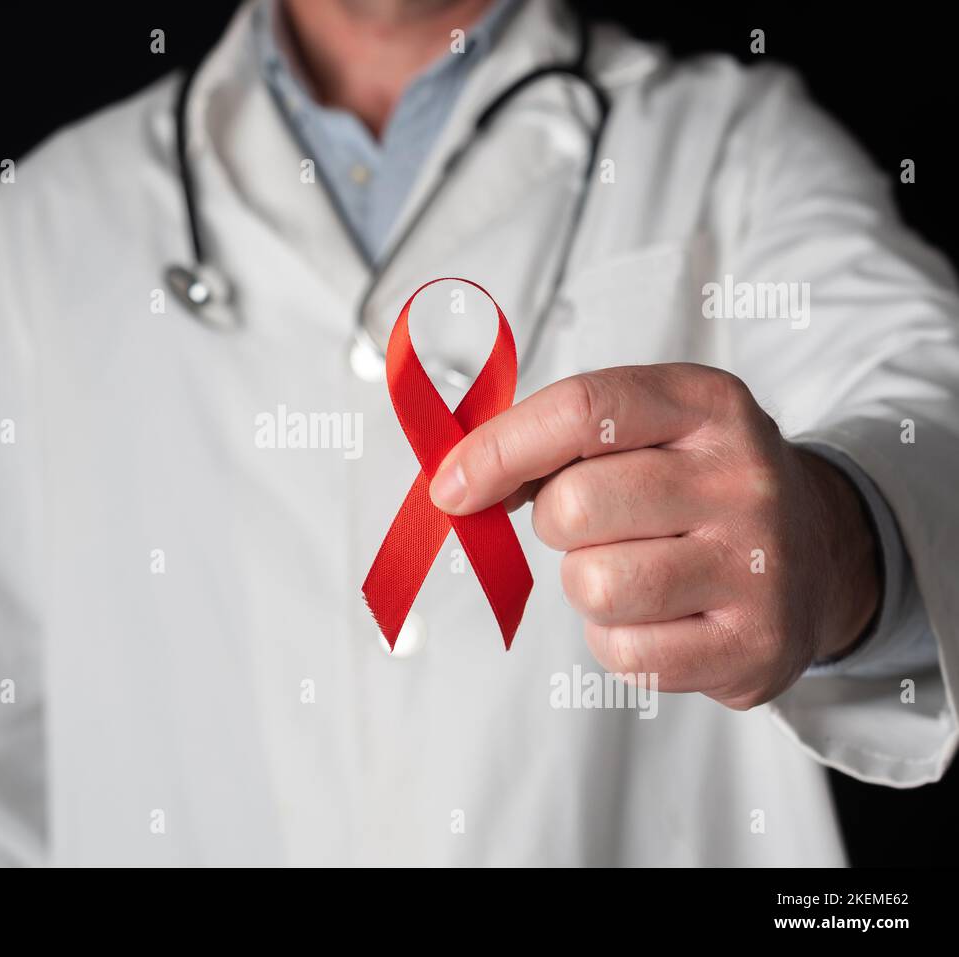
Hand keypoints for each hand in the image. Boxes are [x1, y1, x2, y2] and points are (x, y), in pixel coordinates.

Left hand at [429, 363, 881, 708]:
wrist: (817, 552)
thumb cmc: (694, 484)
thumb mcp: (647, 427)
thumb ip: (555, 439)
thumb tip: (458, 484)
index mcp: (709, 404)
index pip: (580, 410)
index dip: (496, 451)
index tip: (451, 486)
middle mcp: (744, 479)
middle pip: (575, 506)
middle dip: (554, 522)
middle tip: (593, 525)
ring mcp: (759, 567)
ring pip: (594, 585)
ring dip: (585, 583)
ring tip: (632, 567)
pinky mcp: (754, 647)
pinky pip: (625, 654)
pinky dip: (617, 641)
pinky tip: (659, 615)